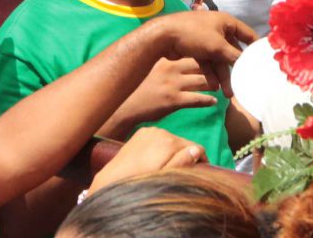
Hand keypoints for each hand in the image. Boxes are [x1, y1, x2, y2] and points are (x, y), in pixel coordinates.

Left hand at [87, 128, 204, 194]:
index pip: (196, 147)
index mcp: (170, 142)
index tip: (197, 174)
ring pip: (172, 140)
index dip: (200, 161)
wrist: (112, 180)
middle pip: (184, 143)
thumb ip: (182, 163)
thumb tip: (197, 150)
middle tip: (179, 173)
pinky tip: (154, 159)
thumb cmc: (140, 182)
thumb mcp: (164, 176)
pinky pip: (159, 137)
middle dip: (185, 156)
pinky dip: (161, 146)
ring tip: (165, 167)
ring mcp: (150, 130)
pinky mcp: (141, 132)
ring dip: (173, 151)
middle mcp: (161, 131)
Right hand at [101, 57, 217, 135]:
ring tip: (223, 87)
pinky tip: (214, 101)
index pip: (194, 51)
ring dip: (216, 84)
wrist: (127, 107)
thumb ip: (170, 63)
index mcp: (167, 58)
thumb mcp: (155, 70)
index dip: (208, 53)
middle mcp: (171, 68)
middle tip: (227, 71)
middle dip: (217, 67)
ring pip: (204, 81)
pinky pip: (198, 99)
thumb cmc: (142, 88)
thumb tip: (189, 59)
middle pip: (203, 64)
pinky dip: (209, 100)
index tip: (219, 56)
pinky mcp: (174, 101)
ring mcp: (173, 84)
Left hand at [151, 9, 253, 87]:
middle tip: (243, 84)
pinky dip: (211, 73)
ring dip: (223, 75)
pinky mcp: (197, 49)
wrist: (164, 36)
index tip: (263, 62)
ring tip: (228, 94)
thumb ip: (235, 56)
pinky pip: (208, 62)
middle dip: (236, 68)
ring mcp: (207, 40)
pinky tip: (214, 86)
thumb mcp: (217, 46)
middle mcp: (218, 29)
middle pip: (232, 51)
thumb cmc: (194, 34)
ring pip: (219, 59)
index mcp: (226, 22)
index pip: (247, 34)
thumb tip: (249, 65)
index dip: (255, 47)